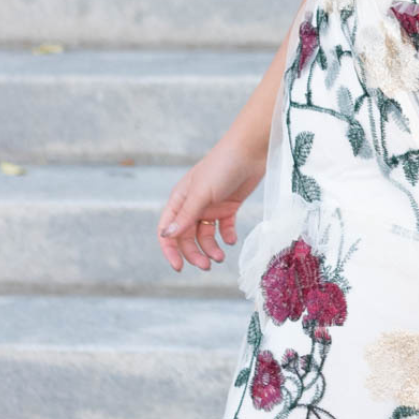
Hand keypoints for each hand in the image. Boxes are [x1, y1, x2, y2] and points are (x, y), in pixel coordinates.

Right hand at [156, 139, 265, 272]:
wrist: (251, 150)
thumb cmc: (222, 166)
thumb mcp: (202, 193)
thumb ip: (186, 215)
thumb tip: (167, 235)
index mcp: (180, 200)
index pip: (168, 230)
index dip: (171, 250)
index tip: (179, 267)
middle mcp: (193, 204)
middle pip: (187, 236)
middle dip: (195, 253)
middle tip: (207, 266)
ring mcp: (211, 206)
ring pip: (206, 235)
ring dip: (211, 248)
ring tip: (221, 258)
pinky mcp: (229, 205)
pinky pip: (224, 227)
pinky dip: (227, 236)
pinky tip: (231, 239)